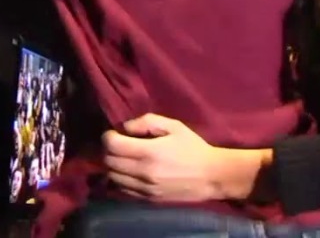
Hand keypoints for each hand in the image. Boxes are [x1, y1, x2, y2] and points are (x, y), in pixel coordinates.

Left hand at [102, 114, 267, 201]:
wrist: (211, 176)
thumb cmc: (194, 148)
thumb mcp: (175, 126)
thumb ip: (148, 122)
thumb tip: (126, 127)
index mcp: (149, 151)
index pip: (113, 145)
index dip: (108, 137)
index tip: (113, 133)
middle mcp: (142, 172)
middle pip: (109, 161)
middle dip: (109, 150)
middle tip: (118, 144)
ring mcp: (144, 188)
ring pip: (113, 177)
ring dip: (113, 166)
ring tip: (123, 158)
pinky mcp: (147, 198)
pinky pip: (122, 189)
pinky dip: (120, 179)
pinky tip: (130, 172)